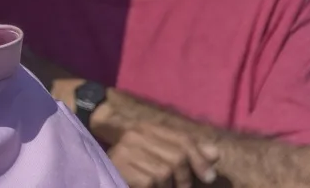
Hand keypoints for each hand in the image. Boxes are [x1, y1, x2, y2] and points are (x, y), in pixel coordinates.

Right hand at [103, 122, 219, 186]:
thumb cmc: (135, 164)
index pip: (183, 139)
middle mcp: (136, 134)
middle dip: (184, 178)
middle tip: (179, 187)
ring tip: (159, 186)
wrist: (93, 166)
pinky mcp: (119, 165)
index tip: (208, 177)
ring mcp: (126, 149)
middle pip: (178, 157)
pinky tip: (144, 186)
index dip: (199, 158)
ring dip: (168, 186)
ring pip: (165, 172)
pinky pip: (151, 182)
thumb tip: (216, 153)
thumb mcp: (160, 154)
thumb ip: (188, 152)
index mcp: (148, 128)